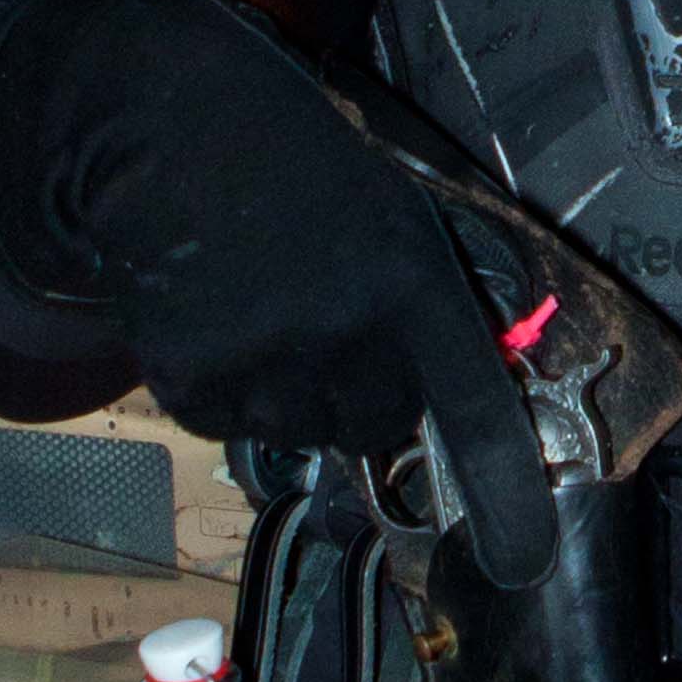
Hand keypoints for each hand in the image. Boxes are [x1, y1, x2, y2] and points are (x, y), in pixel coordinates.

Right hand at [0, 0, 559, 580]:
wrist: (160, 123)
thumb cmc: (287, 153)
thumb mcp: (387, 205)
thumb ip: (422, 293)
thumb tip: (452, 376)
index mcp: (410, 283)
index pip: (470, 406)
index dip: (502, 489)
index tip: (521, 558)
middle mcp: (344, 335)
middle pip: (373, 427)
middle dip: (359, 395)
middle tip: (325, 328)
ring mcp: (264, 363)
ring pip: (297, 431)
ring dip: (287, 395)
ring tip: (259, 310)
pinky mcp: (192, 380)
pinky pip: (227, 425)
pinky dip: (223, 390)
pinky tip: (212, 318)